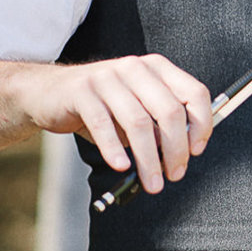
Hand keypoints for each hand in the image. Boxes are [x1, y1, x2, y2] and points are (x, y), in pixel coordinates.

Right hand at [18, 55, 214, 192]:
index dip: (202, 125)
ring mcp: (108, 77)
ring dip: (149, 158)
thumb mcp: (138, 109)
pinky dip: (114, 149)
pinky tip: (122, 166)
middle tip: (175, 175)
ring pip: (138, 122)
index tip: (197, 151)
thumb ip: (161, 124)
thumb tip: (183, 154)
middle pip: (170, 111)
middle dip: (177, 149)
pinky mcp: (81, 91)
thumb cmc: (103, 106)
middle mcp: (136, 68)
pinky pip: (103, 124)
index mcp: (158, 69)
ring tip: (153, 182)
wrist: (49, 93)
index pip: (195, 94)